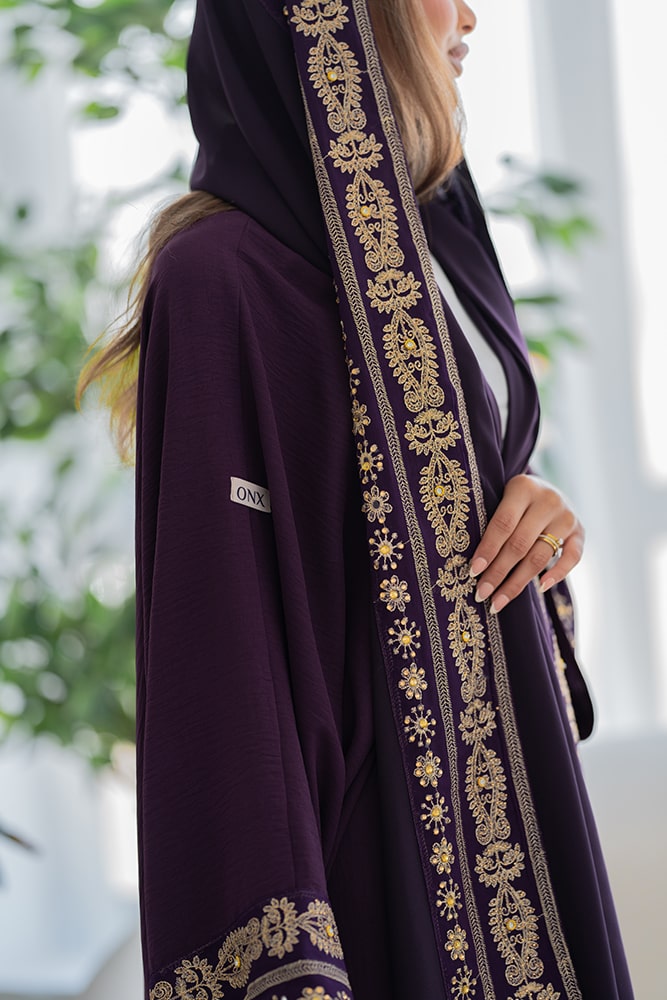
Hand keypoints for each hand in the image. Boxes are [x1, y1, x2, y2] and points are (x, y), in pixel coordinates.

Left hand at [468, 474, 583, 613]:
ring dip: (517, 582)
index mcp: (523, 488)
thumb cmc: (516, 500)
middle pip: (520, 544)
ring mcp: (567, 517)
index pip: (503, 524)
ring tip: (498, 601)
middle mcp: (548, 501)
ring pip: (540, 556)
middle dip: (498, 572)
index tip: (473, 571)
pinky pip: (572, 558)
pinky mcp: (581, 532)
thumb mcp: (503, 498)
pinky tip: (540, 588)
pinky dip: (557, 574)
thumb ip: (494, 523)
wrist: (549, 490)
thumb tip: (475, 565)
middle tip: (482, 593)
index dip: (488, 549)